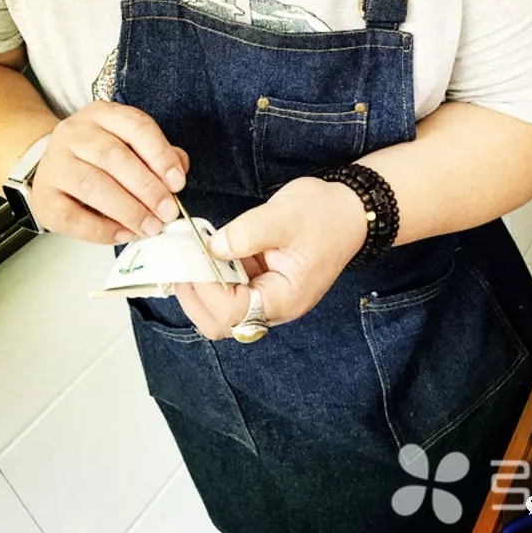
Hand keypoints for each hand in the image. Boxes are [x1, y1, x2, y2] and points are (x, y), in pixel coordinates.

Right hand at [29, 101, 189, 243]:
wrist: (52, 166)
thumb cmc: (99, 157)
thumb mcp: (130, 144)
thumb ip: (156, 154)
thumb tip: (178, 170)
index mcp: (102, 114)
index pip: (135, 127)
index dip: (160, 155)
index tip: (178, 183)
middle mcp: (75, 133)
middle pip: (113, 157)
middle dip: (147, 188)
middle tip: (167, 211)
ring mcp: (55, 164)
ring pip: (93, 185)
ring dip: (128, 210)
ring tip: (150, 226)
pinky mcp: (44, 198)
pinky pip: (73, 216)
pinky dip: (102, 229)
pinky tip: (124, 233)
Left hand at [172, 175, 367, 339]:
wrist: (351, 209)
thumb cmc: (325, 214)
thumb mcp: (284, 216)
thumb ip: (245, 233)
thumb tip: (210, 248)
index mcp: (285, 298)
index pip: (233, 312)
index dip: (206, 289)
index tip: (190, 260)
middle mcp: (274, 305)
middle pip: (221, 323)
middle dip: (195, 297)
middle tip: (180, 264)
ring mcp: (267, 294)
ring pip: (220, 309)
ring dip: (200, 286)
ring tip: (187, 255)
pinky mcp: (260, 280)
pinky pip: (228, 288)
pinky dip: (211, 274)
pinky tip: (204, 250)